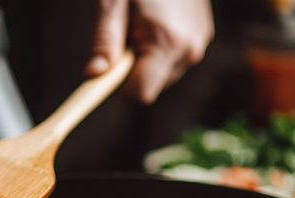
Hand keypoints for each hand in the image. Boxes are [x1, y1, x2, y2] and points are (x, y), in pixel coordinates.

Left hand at [84, 0, 213, 103]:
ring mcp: (198, 44)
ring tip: (140, 25)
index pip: (141, 92)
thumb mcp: (112, 3)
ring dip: (143, 62)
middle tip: (124, 35)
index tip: (106, 71)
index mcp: (168, 42)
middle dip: (130, 71)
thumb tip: (93, 75)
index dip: (120, 87)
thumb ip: (103, 42)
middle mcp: (189, 50)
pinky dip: (156, 52)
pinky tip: (153, 24)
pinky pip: (171, 61)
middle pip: (150, 86)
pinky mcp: (201, 38)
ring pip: (160, 76)